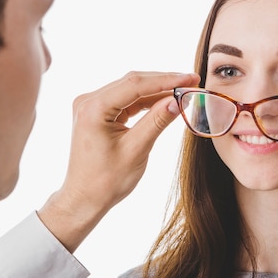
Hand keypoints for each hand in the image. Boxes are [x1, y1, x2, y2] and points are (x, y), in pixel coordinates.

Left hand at [38, 71, 199, 251]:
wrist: (84, 199)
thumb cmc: (106, 181)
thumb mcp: (137, 150)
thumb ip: (157, 121)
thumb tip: (179, 100)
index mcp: (93, 109)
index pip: (135, 85)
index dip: (166, 80)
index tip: (191, 78)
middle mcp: (88, 101)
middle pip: (133, 83)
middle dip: (164, 82)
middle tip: (192, 82)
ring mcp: (91, 105)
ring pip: (131, 89)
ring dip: (157, 90)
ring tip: (184, 92)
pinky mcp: (97, 112)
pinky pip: (126, 100)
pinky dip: (146, 101)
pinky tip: (166, 101)